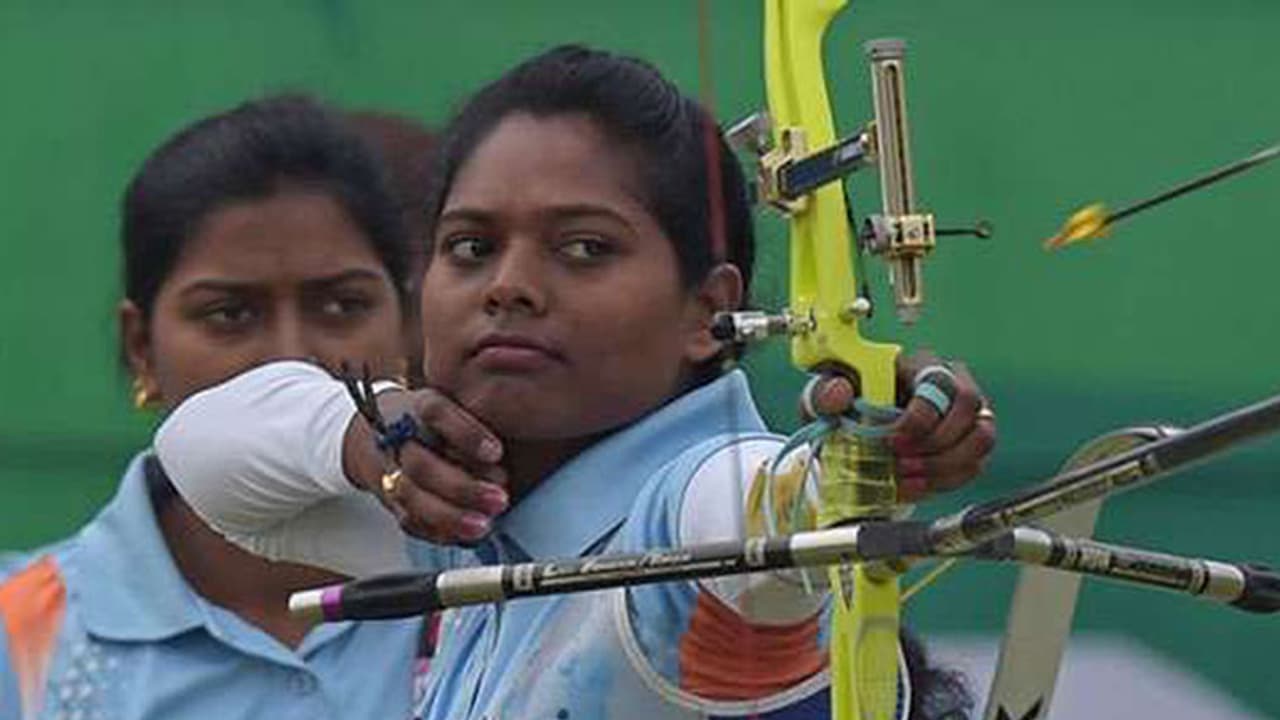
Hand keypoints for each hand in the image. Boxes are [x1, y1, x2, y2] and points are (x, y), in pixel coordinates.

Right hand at [343, 387, 507, 543]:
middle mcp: (399, 438)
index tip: (496, 452)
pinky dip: (438, 532)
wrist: (373, 436)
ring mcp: (390, 470)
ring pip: (413, 498)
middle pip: (422, 465)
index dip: (467, 434)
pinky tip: (465, 536)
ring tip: (483, 526)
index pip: (437, 412)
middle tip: (499, 500)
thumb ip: (480, 420)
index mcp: (418, 406)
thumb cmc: (429, 422)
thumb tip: (505, 458)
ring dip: (451, 516)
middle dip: (462, 488)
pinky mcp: (389, 499)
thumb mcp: (454, 404)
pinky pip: (409, 520)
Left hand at [803, 351, 996, 503]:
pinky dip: (946, 481)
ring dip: (945, 464)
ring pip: (981, 436)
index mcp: (915, 364)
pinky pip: (975, 464)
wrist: (854, 438)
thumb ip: (824, 394)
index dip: (920, 416)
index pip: (937, 381)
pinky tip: (913, 486)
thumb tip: (839, 393)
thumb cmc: (846, 409)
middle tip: (901, 461)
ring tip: (906, 477)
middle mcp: (950, 382)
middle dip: (936, 441)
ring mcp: (966, 414)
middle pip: (969, 404)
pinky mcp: (969, 444)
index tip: (891, 440)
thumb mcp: (824, 400)